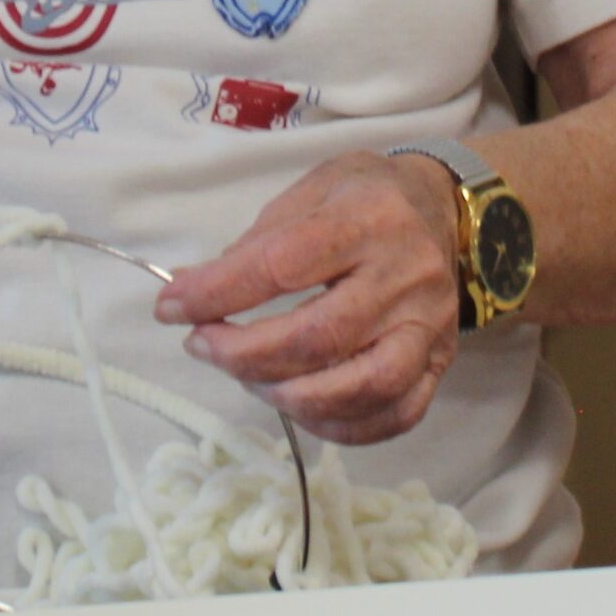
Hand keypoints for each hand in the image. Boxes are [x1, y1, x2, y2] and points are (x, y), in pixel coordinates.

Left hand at [155, 152, 461, 443]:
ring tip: (246, 378)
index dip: (217, 293)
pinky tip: (297, 407)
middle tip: (202, 347)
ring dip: (289, 396)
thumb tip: (193, 290)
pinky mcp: (441, 363)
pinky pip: (395, 414)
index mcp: (368, 219)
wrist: (445, 208)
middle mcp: (406, 277)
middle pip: (319, 336)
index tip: (170, 308)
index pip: (282, 266)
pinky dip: (339, 425)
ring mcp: (429, 326)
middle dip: (244, 353)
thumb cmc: (365, 195)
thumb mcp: (310, 190)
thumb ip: (256, 242)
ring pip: (362, 386)